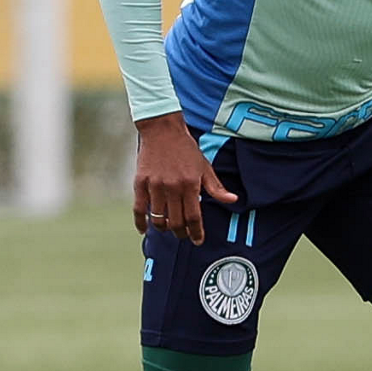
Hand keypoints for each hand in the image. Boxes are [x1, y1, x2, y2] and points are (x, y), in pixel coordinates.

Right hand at [133, 112, 238, 243]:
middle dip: (181, 233)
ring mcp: (155, 185)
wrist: (163, 130)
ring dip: (164, 228)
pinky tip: (144, 229)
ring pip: (158, 219)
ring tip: (168, 228)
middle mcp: (173, 187)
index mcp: (190, 184)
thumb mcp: (205, 167)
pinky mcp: (140, 183)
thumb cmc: (186, 149)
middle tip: (183, 235)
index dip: (196, 232)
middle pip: (176, 222)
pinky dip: (141, 222)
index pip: (194, 217)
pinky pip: (139, 209)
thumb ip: (217, 187)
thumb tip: (233, 200)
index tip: (197, 240)